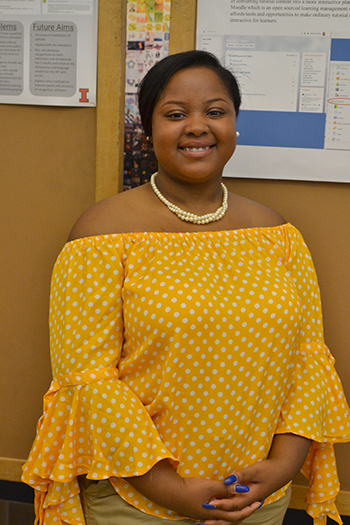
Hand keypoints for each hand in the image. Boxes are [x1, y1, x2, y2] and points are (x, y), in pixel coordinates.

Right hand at [127, 460, 260, 522]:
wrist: (170, 492)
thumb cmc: (189, 489)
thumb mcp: (209, 486)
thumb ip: (226, 487)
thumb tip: (243, 487)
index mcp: (215, 513)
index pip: (236, 514)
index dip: (247, 508)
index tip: (257, 501)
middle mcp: (211, 517)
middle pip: (231, 518)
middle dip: (243, 512)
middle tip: (254, 504)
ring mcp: (204, 514)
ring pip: (223, 516)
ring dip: (234, 511)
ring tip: (242, 505)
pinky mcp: (198, 509)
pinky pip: (216, 513)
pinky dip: (224, 509)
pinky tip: (223, 504)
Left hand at [201, 433, 310, 523]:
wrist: (281, 471)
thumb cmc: (268, 470)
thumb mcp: (255, 470)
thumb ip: (241, 475)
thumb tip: (228, 480)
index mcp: (251, 497)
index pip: (233, 504)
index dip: (221, 505)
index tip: (208, 504)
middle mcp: (250, 503)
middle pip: (233, 515)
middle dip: (218, 519)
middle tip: (203, 521)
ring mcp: (249, 503)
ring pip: (234, 516)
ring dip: (221, 520)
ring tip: (207, 523)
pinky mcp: (248, 500)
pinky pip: (236, 511)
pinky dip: (227, 515)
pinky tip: (219, 514)